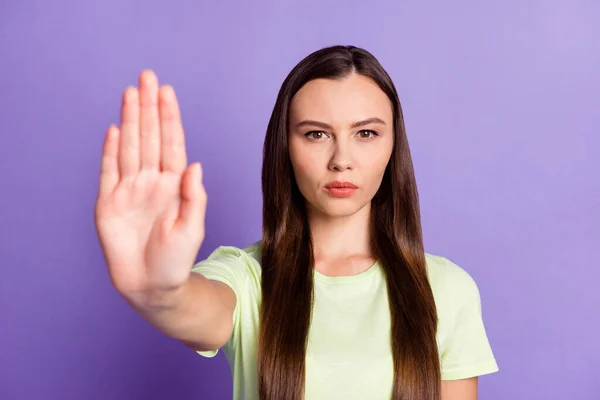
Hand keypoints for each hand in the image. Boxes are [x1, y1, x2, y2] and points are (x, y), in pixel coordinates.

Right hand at [94, 70, 206, 297]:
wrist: (151, 286)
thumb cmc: (176, 260)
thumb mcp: (192, 228)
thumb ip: (193, 196)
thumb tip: (195, 163)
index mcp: (174, 185)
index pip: (172, 143)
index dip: (169, 118)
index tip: (167, 92)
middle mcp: (152, 182)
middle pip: (149, 137)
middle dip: (148, 107)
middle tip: (147, 77)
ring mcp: (129, 190)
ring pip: (130, 147)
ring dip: (130, 120)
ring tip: (131, 93)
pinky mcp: (109, 204)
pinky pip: (109, 172)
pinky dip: (110, 151)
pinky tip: (114, 129)